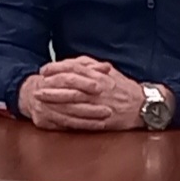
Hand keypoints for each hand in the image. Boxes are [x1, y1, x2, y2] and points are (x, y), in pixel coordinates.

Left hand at [20, 57, 141, 132]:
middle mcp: (97, 87)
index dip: (56, 68)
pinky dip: (66, 116)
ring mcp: (98, 103)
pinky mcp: (100, 118)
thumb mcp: (109, 72)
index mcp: (98, 75)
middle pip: (69, 83)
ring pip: (72, 100)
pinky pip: (81, 117)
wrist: (142, 105)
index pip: (73, 68)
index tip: (43, 70)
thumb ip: (91, 66)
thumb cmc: (124, 88)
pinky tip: (55, 116)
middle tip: (37, 86)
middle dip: (50, 85)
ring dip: (54, 99)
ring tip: (40, 100)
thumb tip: (74, 62)